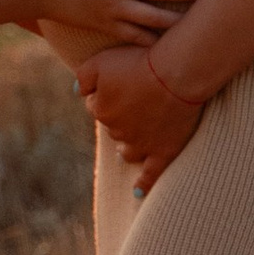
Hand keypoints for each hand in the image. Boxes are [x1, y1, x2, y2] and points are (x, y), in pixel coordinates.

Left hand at [74, 41, 204, 194]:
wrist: (176, 74)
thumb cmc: (139, 62)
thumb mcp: (101, 61)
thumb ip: (83, 77)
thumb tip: (77, 93)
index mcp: (101, 110)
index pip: (95, 106)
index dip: (106, 94)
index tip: (121, 84)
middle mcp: (117, 131)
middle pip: (112, 127)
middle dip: (120, 117)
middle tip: (137, 100)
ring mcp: (141, 145)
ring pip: (127, 150)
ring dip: (127, 146)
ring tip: (136, 138)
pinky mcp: (163, 152)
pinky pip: (150, 174)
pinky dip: (143, 184)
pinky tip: (138, 192)